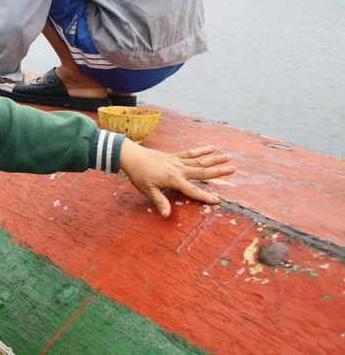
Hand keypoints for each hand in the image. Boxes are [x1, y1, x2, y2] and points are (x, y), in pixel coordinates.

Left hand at [118, 141, 234, 216]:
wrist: (131, 156)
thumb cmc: (139, 175)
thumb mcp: (147, 191)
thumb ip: (160, 202)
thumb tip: (167, 215)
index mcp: (173, 179)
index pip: (192, 190)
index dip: (204, 196)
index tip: (218, 200)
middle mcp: (178, 169)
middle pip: (202, 171)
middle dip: (218, 172)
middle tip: (233, 169)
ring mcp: (177, 161)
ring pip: (199, 160)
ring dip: (214, 159)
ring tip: (228, 157)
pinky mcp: (174, 156)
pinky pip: (190, 153)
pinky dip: (201, 150)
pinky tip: (211, 148)